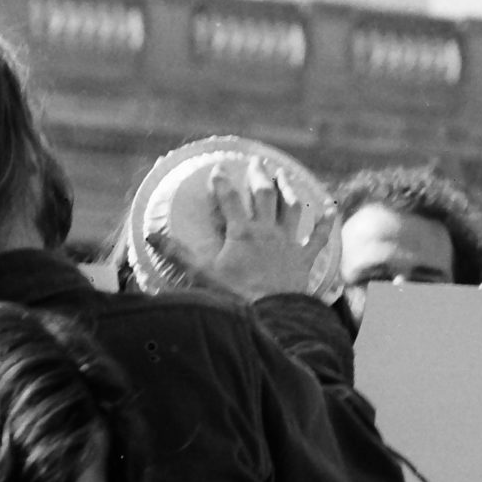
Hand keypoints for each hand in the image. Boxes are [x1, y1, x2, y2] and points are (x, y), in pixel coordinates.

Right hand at [148, 157, 335, 301]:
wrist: (271, 317)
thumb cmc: (235, 297)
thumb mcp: (201, 274)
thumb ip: (176, 253)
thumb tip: (150, 235)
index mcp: (241, 232)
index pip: (229, 198)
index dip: (222, 182)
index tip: (218, 169)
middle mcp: (267, 231)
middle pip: (265, 195)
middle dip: (260, 176)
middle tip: (257, 163)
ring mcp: (288, 243)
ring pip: (293, 207)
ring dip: (289, 189)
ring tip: (286, 176)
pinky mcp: (304, 259)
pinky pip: (318, 237)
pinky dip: (326, 222)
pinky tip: (331, 209)